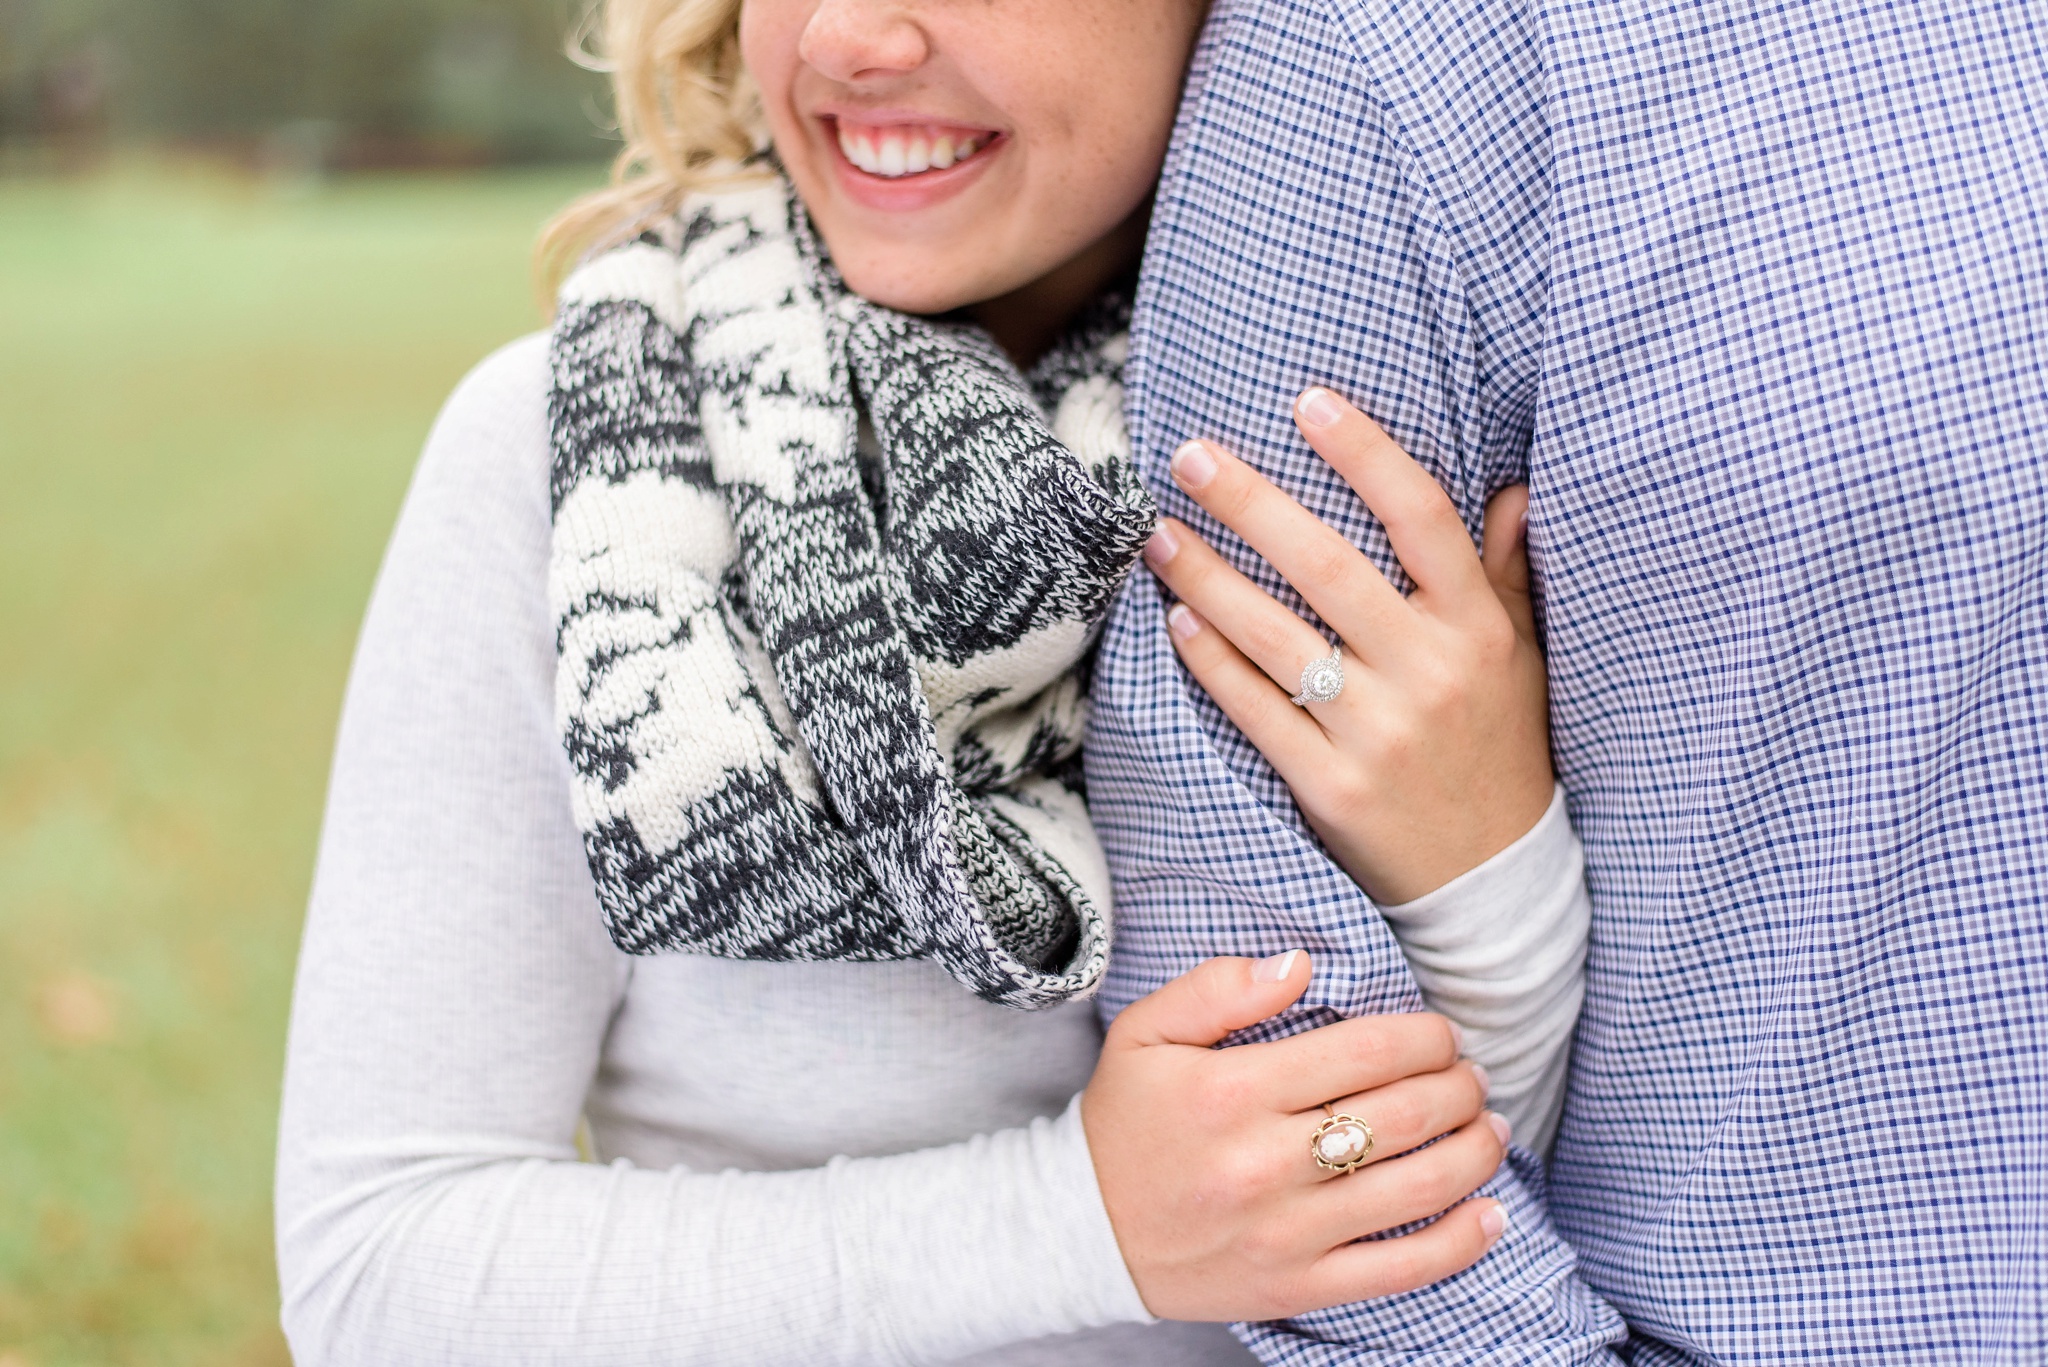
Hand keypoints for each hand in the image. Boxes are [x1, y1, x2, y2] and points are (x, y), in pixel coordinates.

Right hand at [1081, 951, 1509, 1321]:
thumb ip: (1217, 987)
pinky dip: (1462, 1241)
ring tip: (1490, 1126)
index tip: (1441, 1033)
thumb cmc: (1124, 1122)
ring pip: (1418, 1188)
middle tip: (1472, 1074)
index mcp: (1231, 1091)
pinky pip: (1401, 1270)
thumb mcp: (1145, 1033)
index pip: (1366, 1051)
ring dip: (1476, 1150)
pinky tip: (1492, 1211)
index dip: (1426, 1036)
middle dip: (1460, 1085)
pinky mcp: (1298, 1286)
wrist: (1082, 1232)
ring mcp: (1286, 1232)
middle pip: (1405, 1114)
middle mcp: (1264, 1163)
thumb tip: (1300, 963)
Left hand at [1141, 386, 1551, 904]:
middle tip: (1188, 455)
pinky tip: (1177, 618)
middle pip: (1328, 568)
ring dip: (1207, 578)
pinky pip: (1256, 710)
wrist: (1493, 879)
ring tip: (1157, 534)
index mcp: (1478, 630)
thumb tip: (1514, 488)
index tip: (1307, 401)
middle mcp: (1429, 674)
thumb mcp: (1521, 659)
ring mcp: (1377, 734)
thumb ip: (1506, 574)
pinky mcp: (1330, 788)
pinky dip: (1212, 661)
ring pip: (1276, 638)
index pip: (1422, 518)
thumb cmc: (1500, 748)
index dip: (1365, 453)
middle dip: (1250, 505)